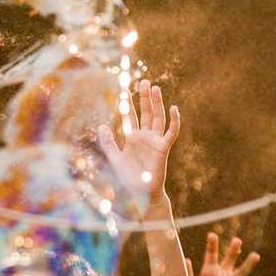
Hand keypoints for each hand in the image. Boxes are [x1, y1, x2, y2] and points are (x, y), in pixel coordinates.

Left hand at [96, 79, 179, 208]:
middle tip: (144, 81)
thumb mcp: (115, 158)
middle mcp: (145, 137)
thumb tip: (102, 126)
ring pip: (158, 117)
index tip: (125, 89)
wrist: (141, 193)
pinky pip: (171, 132)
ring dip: (157, 103)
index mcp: (133, 138)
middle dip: (145, 97)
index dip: (128, 103)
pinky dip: (174, 120)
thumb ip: (108, 143)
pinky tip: (173, 108)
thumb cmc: (129, 179)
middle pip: (146, 112)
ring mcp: (156, 141)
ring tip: (155, 88)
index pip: (131, 116)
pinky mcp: (164, 148)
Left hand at [188, 233, 261, 275]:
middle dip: (233, 250)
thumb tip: (186, 259)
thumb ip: (188, 275)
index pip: (211, 255)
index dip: (212, 245)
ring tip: (255, 256)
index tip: (212, 234)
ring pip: (241, 272)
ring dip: (248, 264)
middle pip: (229, 259)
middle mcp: (222, 275)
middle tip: (237, 240)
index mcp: (210, 271)